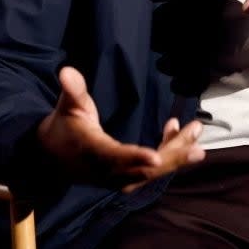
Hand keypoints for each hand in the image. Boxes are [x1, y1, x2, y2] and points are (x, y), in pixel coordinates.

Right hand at [36, 66, 204, 191]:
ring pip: (150, 173)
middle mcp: (105, 170)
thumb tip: (66, 70)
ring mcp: (115, 178)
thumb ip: (73, 90)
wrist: (52, 156)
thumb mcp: (67, 105)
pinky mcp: (123, 178)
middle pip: (141, 168)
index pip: (114, 158)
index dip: (134, 158)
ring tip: (196, 137)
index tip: (156, 158)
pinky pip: (149, 171)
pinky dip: (167, 155)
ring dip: (175, 155)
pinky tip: (175, 133)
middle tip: (195, 133)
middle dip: (171, 153)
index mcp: (91, 151)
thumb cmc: (63, 125)